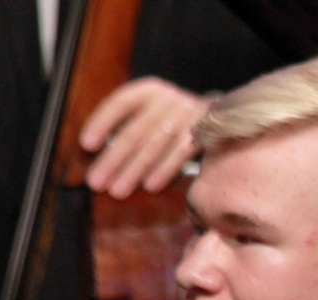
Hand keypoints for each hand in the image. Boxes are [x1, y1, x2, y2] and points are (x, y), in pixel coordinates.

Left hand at [81, 78, 211, 198]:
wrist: (231, 120)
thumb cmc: (180, 124)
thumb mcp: (155, 116)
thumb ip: (131, 129)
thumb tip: (101, 156)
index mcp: (150, 91)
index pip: (120, 103)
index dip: (101, 123)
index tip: (87, 145)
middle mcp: (169, 99)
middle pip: (135, 131)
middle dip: (113, 160)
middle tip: (96, 182)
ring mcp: (189, 115)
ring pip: (155, 145)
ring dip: (134, 171)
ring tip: (117, 191)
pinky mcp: (206, 132)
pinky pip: (180, 153)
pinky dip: (164, 170)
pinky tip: (149, 186)